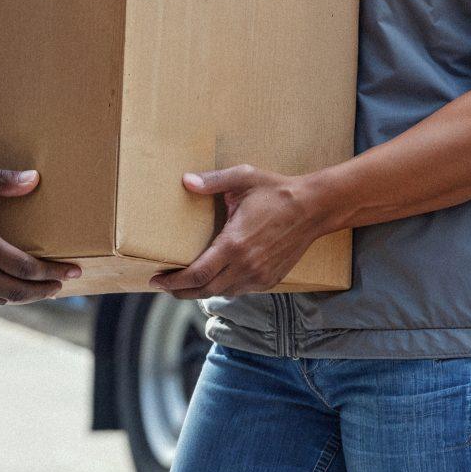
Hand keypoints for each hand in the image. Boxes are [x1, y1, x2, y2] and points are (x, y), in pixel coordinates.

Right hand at [0, 168, 79, 304]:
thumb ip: (1, 182)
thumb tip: (33, 178)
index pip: (29, 268)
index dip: (55, 272)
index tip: (75, 271)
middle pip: (20, 291)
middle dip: (46, 290)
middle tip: (63, 284)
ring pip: (1, 297)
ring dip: (24, 295)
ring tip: (40, 288)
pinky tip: (6, 286)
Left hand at [151, 165, 329, 299]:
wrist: (314, 208)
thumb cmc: (276, 192)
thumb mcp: (243, 178)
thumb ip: (213, 181)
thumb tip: (186, 181)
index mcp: (234, 244)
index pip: (196, 274)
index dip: (173, 282)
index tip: (156, 281)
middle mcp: (246, 266)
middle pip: (204, 290)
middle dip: (180, 291)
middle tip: (164, 285)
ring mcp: (259, 276)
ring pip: (222, 293)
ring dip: (201, 291)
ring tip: (185, 283)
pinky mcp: (270, 280)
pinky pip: (240, 291)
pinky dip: (223, 288)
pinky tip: (215, 278)